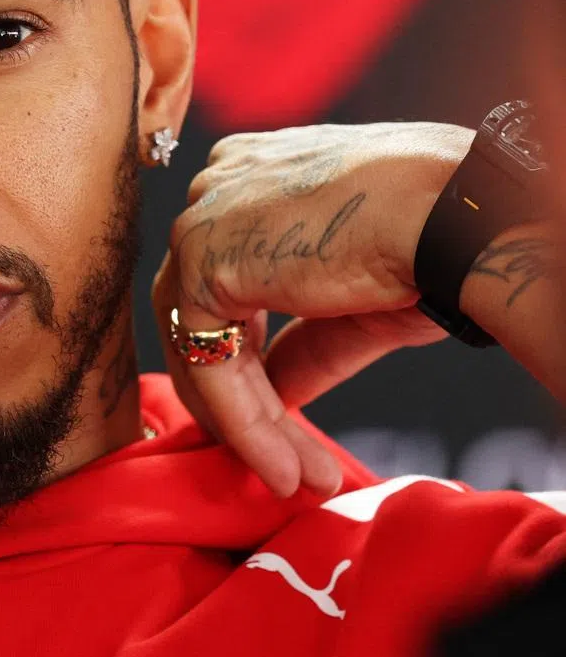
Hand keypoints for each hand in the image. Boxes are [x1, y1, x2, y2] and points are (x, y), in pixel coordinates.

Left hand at [151, 122, 473, 497]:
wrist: (454, 214)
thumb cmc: (429, 238)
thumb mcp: (354, 303)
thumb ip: (305, 344)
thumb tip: (277, 397)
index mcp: (253, 179)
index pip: (229, 284)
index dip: (252, 358)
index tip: (288, 418)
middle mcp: (218, 190)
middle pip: (204, 316)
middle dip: (244, 397)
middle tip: (288, 461)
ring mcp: (203, 220)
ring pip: (203, 345)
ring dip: (248, 422)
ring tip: (296, 477)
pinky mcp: (202, 261)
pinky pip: (212, 363)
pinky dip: (246, 422)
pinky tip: (285, 467)